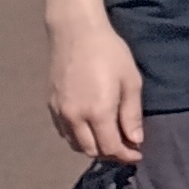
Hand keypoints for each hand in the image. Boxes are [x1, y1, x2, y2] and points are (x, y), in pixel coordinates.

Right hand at [46, 13, 145, 162]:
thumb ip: (131, 114)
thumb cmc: (109, 53)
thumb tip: (135, 140)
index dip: (126, 155)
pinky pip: (64, 131)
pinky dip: (78, 137)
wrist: (76, 33)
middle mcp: (74, 117)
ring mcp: (59, 112)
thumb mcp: (131, 82)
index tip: (137, 155)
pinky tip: (90, 128)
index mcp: (97, 112)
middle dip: (110, 153)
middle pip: (91, 150)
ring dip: (93, 147)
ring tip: (109, 139)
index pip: (110, 147)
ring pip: (75, 143)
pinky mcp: (50, 104)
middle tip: (125, 147)